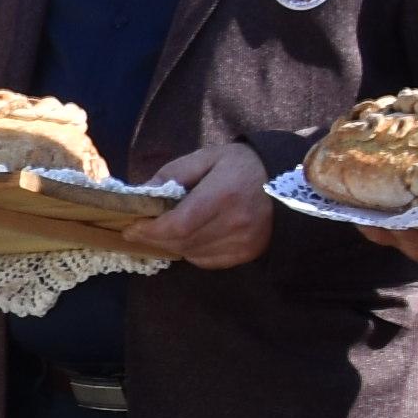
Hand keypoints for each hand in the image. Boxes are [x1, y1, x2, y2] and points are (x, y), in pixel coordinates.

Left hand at [130, 137, 277, 270]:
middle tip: (141, 229)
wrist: (285, 180)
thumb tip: (141, 192)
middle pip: (183, 243)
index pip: (179, 225)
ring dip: (173, 245)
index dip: (151, 230)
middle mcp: (235, 224)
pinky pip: (208, 261)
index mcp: (222, 196)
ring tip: (166, 230)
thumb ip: (173, 173)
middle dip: (156, 238)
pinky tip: (192, 236)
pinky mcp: (248, 254)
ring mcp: (244, 243)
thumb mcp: (206, 157)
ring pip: (193, 254)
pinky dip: (193, 251)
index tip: (131, 228)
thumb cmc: (241, 165)